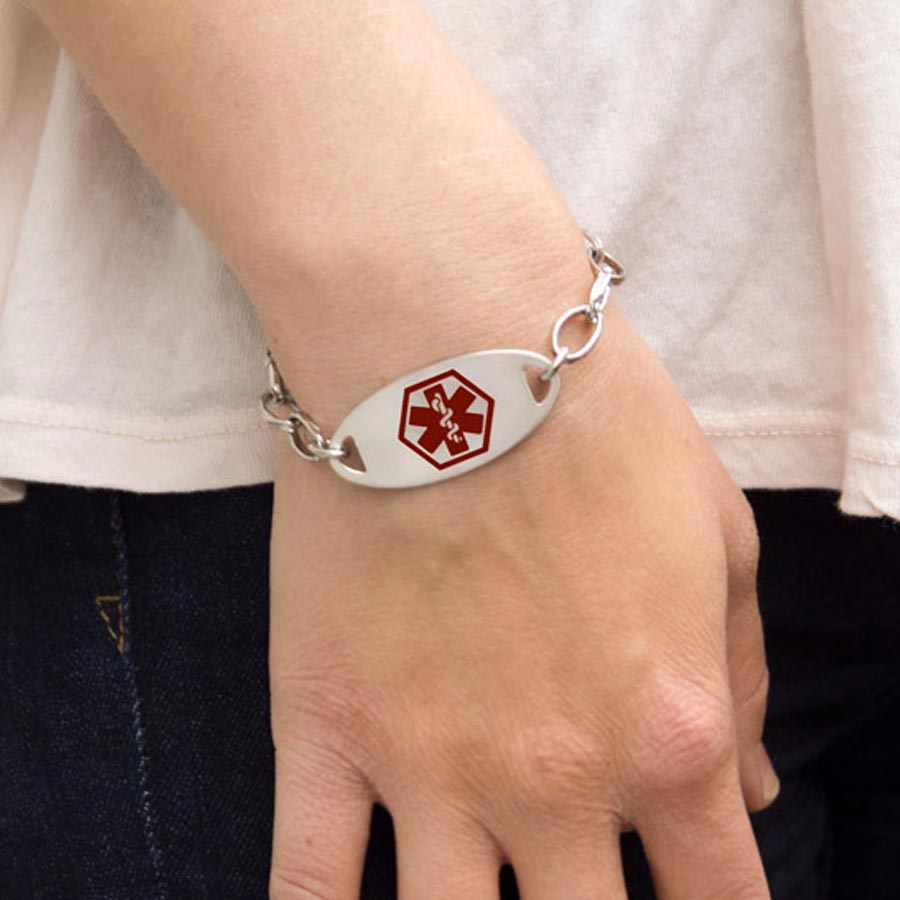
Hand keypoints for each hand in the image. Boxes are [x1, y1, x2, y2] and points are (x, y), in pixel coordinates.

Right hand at [266, 265, 776, 897]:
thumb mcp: (716, 536)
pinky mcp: (324, 728)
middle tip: (573, 880)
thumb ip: (738, 678)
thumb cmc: (597, 425)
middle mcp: (557, 779)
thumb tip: (751, 794)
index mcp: (668, 732)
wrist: (450, 347)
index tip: (681, 895)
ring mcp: (430, 766)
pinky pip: (308, 882)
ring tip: (478, 887)